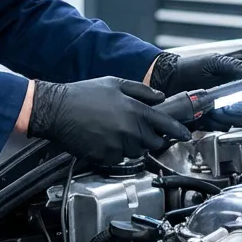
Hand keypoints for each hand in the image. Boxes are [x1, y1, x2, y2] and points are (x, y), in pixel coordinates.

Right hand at [27, 77, 192, 165]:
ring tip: (115, 130)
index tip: (186, 134)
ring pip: (136, 151)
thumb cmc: (82, 94)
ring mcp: (117, 145)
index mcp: (134, 110)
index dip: (179, 130)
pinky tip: (103, 138)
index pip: (166, 124)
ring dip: (132, 144)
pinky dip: (115, 151)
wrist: (55, 110)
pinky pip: (118, 158)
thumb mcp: (114, 83)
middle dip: (152, 138)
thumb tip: (160, 97)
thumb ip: (141, 90)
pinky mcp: (104, 156)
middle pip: (154, 142)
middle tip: (140, 129)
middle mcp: (129, 129)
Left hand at [151, 52, 241, 130]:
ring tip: (215, 104)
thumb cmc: (191, 67)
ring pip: (237, 121)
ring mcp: (222, 112)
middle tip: (229, 101)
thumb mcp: (216, 62)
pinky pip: (221, 127)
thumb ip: (238, 68)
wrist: (169, 78)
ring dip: (227, 114)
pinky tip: (207, 112)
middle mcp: (233, 99)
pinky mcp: (210, 121)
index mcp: (239, 83)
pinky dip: (215, 121)